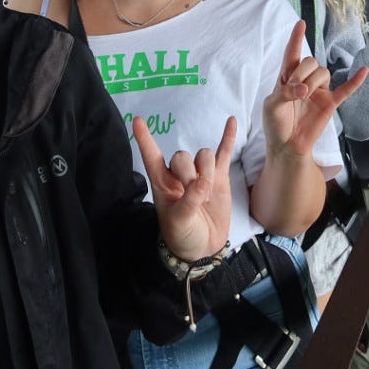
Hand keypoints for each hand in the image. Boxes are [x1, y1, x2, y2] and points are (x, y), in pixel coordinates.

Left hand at [137, 115, 235, 261]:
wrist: (202, 248)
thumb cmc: (182, 235)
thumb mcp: (179, 222)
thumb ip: (189, 202)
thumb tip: (203, 183)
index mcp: (162, 183)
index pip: (151, 156)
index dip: (144, 139)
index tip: (137, 120)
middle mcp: (179, 175)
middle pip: (184, 156)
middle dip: (190, 173)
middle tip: (196, 195)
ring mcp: (201, 174)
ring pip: (204, 155)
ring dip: (208, 170)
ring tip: (208, 194)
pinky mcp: (219, 178)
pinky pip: (224, 153)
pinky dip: (228, 138)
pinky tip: (231, 121)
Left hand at [263, 21, 365, 160]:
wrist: (287, 147)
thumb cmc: (275, 125)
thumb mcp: (272, 106)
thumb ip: (285, 93)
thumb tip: (304, 90)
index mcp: (286, 78)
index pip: (292, 53)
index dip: (296, 38)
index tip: (301, 23)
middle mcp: (304, 81)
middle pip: (311, 61)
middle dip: (302, 73)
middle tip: (295, 90)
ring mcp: (318, 91)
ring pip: (323, 73)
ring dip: (313, 82)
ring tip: (304, 97)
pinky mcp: (330, 104)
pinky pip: (346, 90)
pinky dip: (355, 80)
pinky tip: (364, 71)